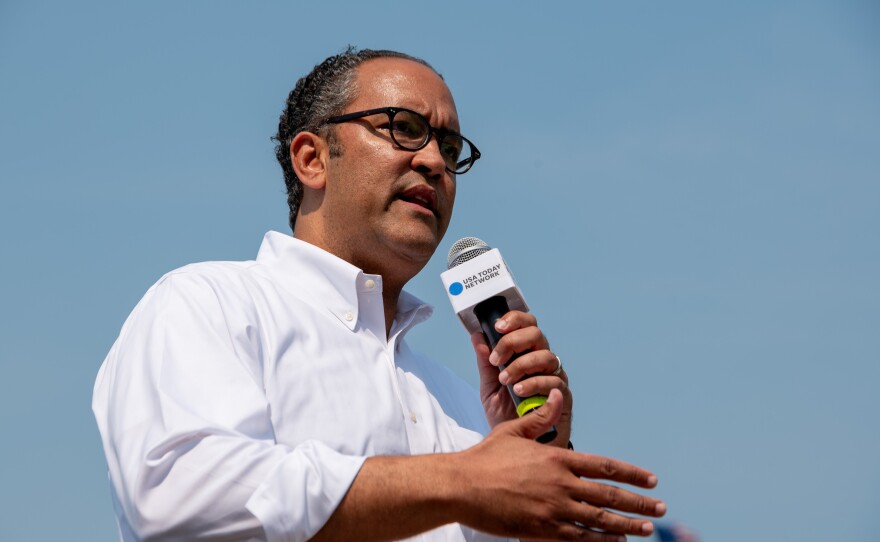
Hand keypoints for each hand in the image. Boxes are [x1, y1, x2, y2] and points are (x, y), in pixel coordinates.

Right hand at [456, 390, 665, 540]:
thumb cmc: (485, 458)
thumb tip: (557, 397)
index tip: (651, 480)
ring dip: (627, 525)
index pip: (604, 466)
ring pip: (599, 519)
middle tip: (660, 508)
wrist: (460, 486)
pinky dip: (600, 541)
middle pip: (609, 495)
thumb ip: (540, 418)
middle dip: (638, 503)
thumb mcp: (514, 432)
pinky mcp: (542, 530)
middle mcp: (560, 483)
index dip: (631, 473)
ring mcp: (553, 508)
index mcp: (556, 458)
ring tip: (646, 528)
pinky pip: (579, 538)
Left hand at [471, 310, 571, 446]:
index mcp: (525, 353)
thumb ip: (485, 363)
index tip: (497, 327)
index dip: (514, 320)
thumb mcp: (489, 387)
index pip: (526, 325)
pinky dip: (533, 384)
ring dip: (521, 365)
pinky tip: (519, 391)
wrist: (518, 444)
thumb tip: (477, 336)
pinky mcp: (562, 395)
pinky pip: (553, 381)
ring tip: (505, 380)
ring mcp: (554, 376)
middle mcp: (542, 360)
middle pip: (536, 334)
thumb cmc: (506, 413)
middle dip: (513, 342)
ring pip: (545, 356)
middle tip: (496, 359)